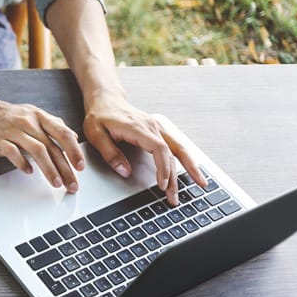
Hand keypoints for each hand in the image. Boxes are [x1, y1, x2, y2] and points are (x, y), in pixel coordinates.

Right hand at [0, 98, 85, 192]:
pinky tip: (29, 172)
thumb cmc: (9, 115)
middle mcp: (29, 122)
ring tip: (56, 183)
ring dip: (49, 169)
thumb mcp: (34, 114)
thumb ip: (54, 124)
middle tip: (72, 185)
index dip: (74, 151)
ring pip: (37, 151)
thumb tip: (73, 136)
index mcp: (40, 117)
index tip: (81, 166)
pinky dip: (23, 163)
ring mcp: (14, 131)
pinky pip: (13, 153)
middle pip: (52, 147)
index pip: (63, 133)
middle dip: (65, 168)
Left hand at [83, 94, 206, 204]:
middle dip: (178, 176)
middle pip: (173, 152)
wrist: (105, 99)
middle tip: (175, 197)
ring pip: (179, 148)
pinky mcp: (158, 130)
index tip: (163, 185)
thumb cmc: (99, 116)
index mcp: (138, 128)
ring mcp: (157, 127)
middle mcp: (152, 126)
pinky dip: (186, 158)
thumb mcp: (96, 135)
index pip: (159, 149)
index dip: (163, 168)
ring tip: (201, 184)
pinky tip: (192, 169)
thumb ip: (110, 153)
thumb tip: (125, 172)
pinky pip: (176, 145)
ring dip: (190, 167)